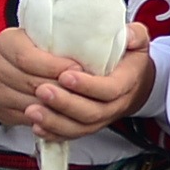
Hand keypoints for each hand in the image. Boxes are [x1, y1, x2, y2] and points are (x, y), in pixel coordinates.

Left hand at [0, 21, 154, 141]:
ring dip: (54, 121)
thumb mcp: (137, 41)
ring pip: (79, 128)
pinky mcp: (87, 126)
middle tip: (42, 90)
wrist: (135, 83)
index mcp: (127, 83)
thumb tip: (126, 34)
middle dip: (65, 103)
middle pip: (91, 112)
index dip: (88, 86)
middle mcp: (115, 105)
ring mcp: (101, 119)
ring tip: (32, 110)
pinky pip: (70, 135)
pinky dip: (53, 133)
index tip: (65, 75)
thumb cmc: (129, 58)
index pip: (110, 89)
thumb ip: (133, 35)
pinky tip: (35, 126)